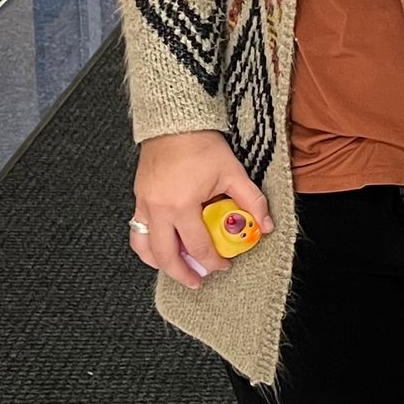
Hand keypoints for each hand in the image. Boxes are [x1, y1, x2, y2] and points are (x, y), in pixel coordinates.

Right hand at [131, 131, 271, 291]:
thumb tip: (265, 226)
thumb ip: (251, 201)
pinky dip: (147, 244)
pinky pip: (137, 230)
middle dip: (182, 273)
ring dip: (159, 263)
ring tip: (175, 270)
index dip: (213, 261)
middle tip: (197, 282)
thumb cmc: (201, 143)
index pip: (198, 246)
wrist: (175, 121)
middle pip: (165, 255)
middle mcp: (158, 208)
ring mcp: (144, 203)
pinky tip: (161, 248)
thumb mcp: (232, 172)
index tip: (224, 265)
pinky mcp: (138, 197)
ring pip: (144, 246)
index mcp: (181, 205)